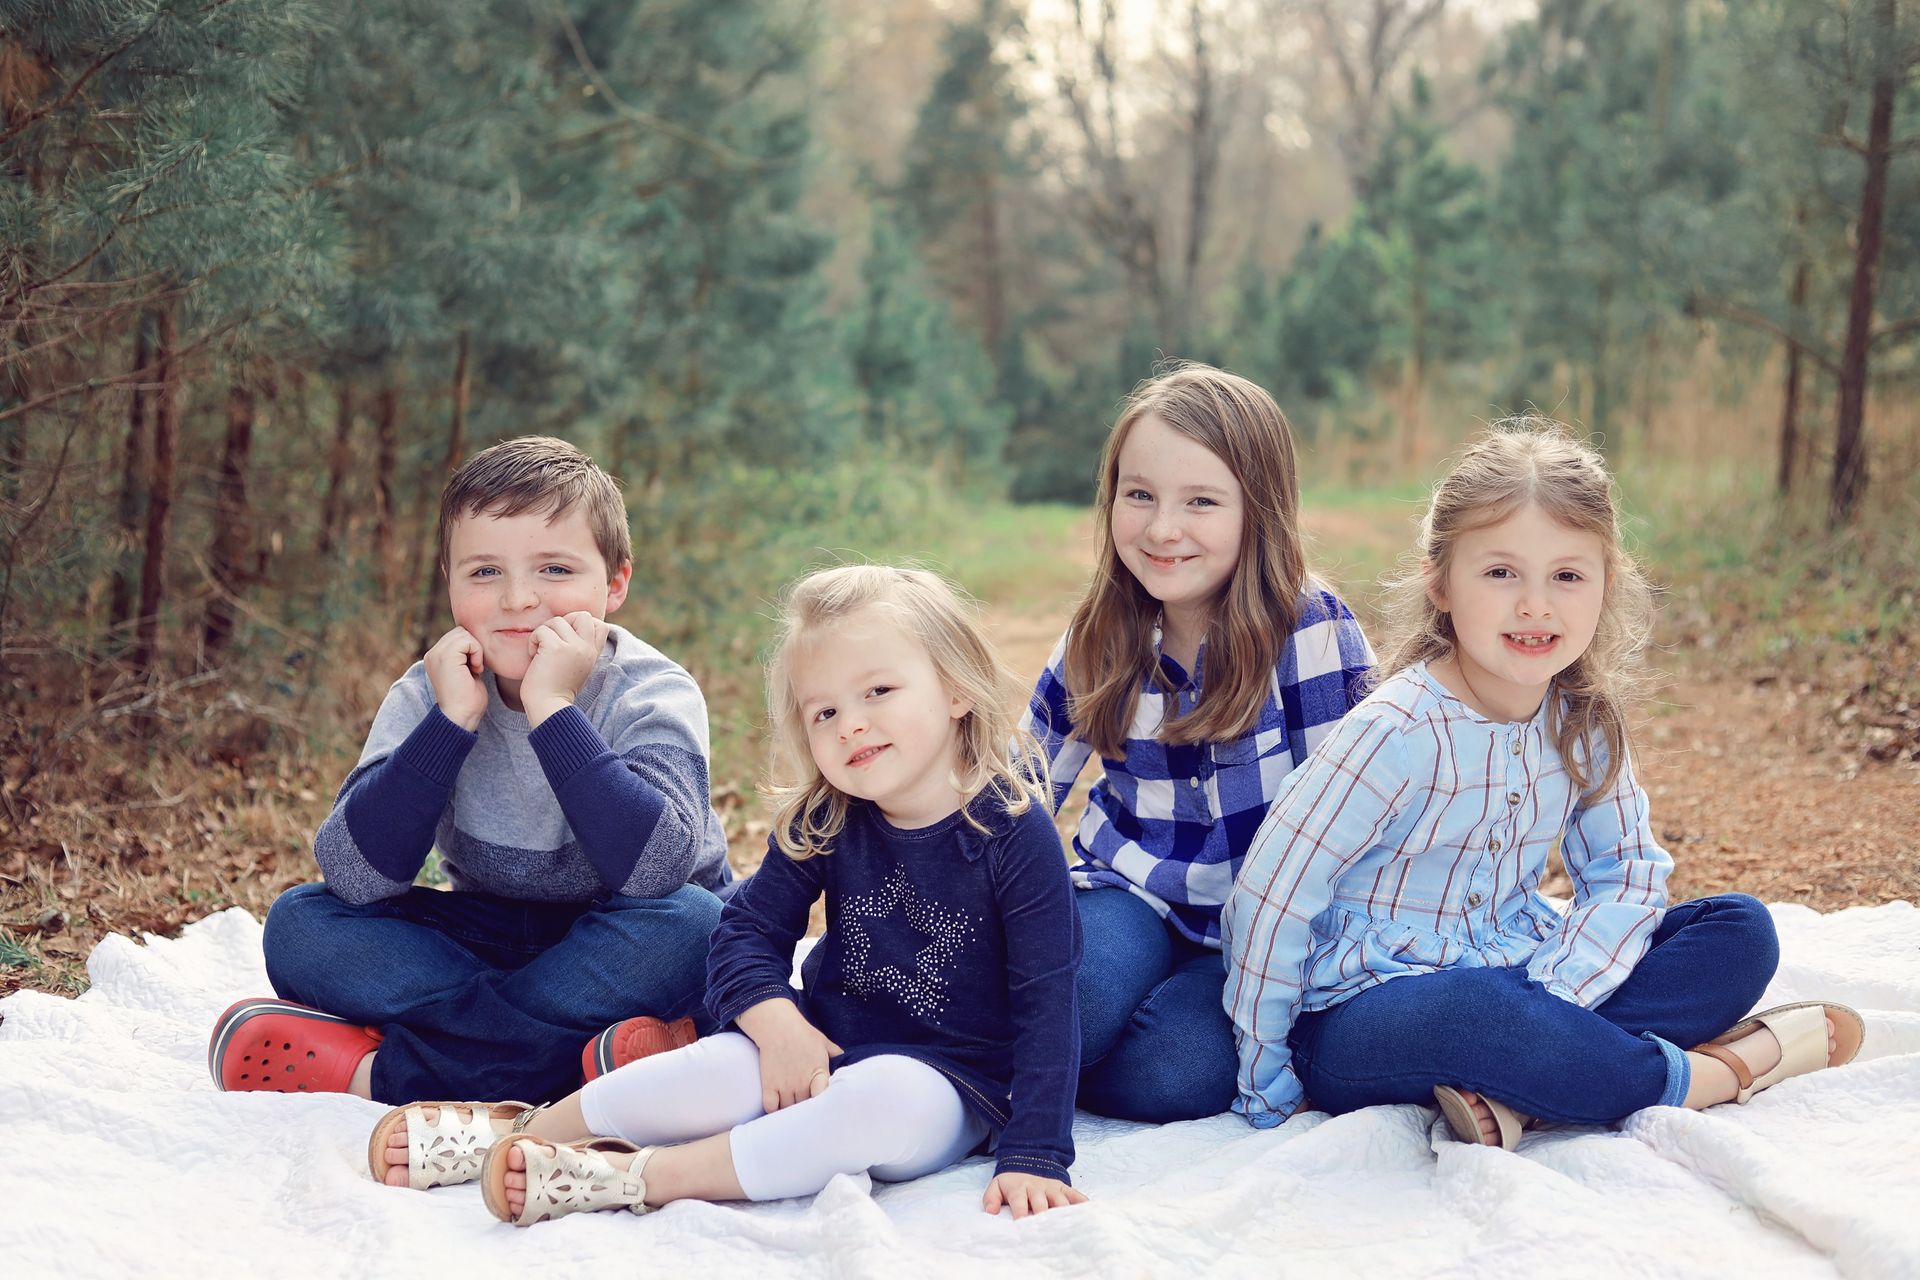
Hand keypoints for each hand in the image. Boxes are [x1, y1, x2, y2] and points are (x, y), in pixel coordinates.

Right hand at [424, 626, 487, 729]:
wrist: (461, 717)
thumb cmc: (468, 699)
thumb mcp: (465, 672)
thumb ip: (465, 656)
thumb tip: (476, 640)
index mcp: (435, 658)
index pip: (457, 636)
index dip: (471, 648)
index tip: (474, 668)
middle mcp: (432, 654)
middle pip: (460, 632)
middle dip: (473, 647)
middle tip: (475, 668)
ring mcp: (437, 654)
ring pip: (464, 634)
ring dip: (476, 650)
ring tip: (474, 669)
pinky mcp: (446, 656)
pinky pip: (468, 640)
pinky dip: (477, 653)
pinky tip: (475, 669)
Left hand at [520, 611, 608, 726]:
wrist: (548, 707)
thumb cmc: (556, 690)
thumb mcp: (578, 669)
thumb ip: (579, 651)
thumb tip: (569, 628)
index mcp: (593, 654)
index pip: (600, 625)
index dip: (581, 625)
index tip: (566, 639)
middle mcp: (587, 649)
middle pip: (583, 615)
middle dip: (564, 621)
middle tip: (553, 639)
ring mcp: (574, 647)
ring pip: (558, 620)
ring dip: (544, 632)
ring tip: (540, 651)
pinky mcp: (556, 648)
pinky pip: (542, 630)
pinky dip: (533, 640)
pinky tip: (533, 655)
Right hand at [735, 998, 842, 1112]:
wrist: (777, 1026)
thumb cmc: (801, 1032)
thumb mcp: (823, 1041)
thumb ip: (834, 1053)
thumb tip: (844, 1057)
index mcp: (819, 1073)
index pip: (824, 1098)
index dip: (823, 1103)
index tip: (821, 1103)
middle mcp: (803, 1082)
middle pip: (805, 1107)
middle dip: (805, 1108)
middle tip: (803, 1107)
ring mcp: (785, 1085)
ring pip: (788, 1109)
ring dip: (789, 1109)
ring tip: (790, 1107)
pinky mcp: (769, 1085)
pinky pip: (771, 1107)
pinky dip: (773, 1109)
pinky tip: (776, 1104)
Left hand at [983, 1171, 1086, 1218]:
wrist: (1025, 1161)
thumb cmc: (1011, 1183)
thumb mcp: (996, 1186)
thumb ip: (991, 1199)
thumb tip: (991, 1212)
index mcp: (1019, 1188)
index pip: (1019, 1202)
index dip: (1021, 1214)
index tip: (1022, 1227)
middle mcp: (1036, 1187)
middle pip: (1041, 1203)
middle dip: (1043, 1217)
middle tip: (1046, 1232)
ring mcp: (1051, 1187)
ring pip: (1059, 1200)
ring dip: (1063, 1213)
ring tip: (1068, 1226)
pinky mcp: (1062, 1187)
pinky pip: (1074, 1194)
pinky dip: (1081, 1202)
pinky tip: (1088, 1211)